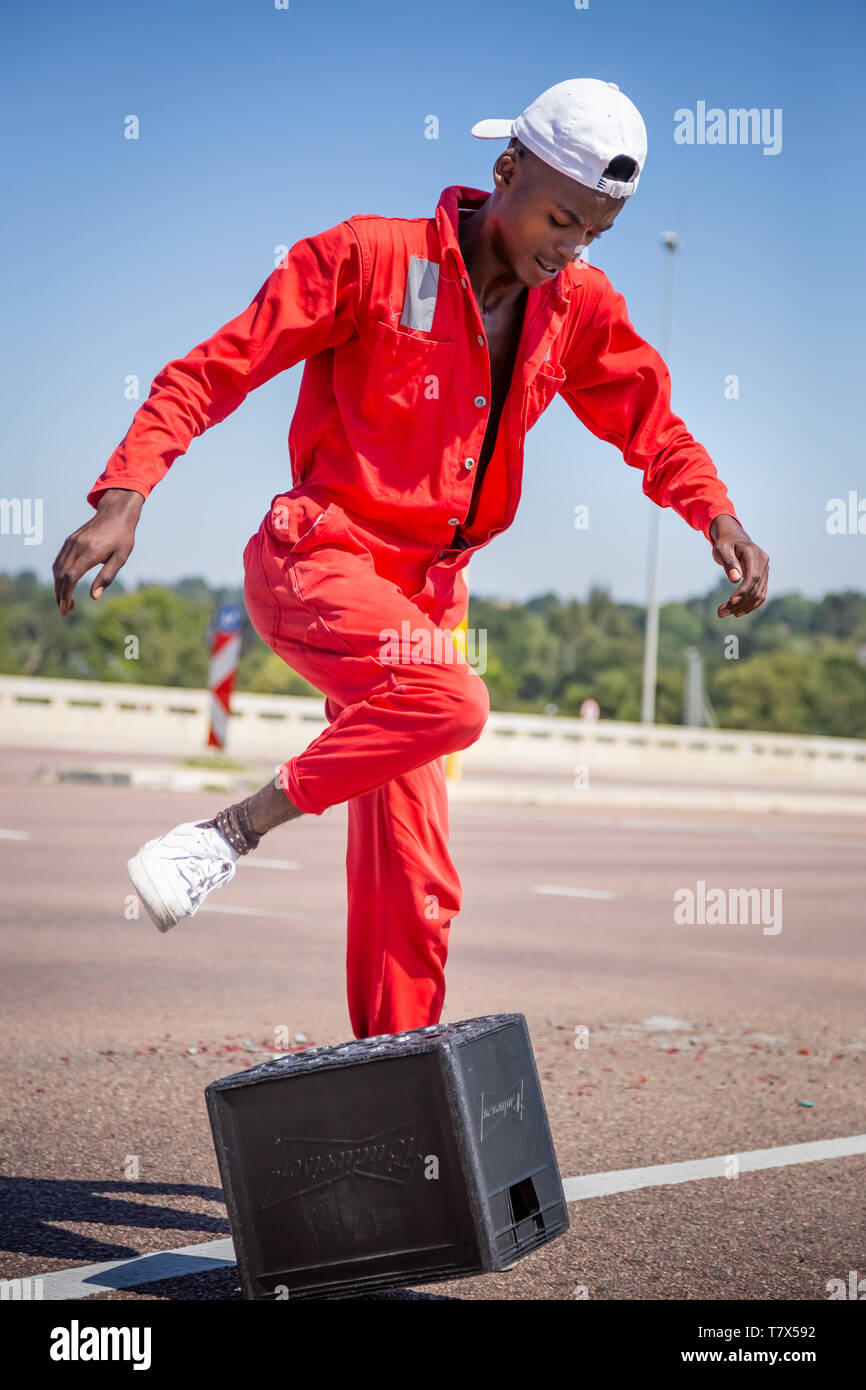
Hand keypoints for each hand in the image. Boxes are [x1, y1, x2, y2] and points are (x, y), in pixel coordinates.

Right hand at [53, 488, 143, 615]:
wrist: (116, 512)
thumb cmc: (122, 537)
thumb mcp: (121, 558)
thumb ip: (107, 577)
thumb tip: (93, 597)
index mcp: (90, 552)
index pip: (71, 577)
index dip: (66, 594)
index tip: (66, 608)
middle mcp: (77, 547)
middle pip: (61, 575)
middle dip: (60, 595)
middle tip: (65, 611)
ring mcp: (71, 542)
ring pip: (57, 568)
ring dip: (58, 586)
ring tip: (65, 601)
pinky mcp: (70, 540)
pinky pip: (59, 560)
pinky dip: (59, 575)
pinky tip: (64, 584)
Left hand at [709, 514, 768, 618]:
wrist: (734, 538)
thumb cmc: (725, 543)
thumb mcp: (723, 550)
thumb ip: (729, 563)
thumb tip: (735, 580)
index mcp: (755, 554)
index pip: (753, 577)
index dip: (743, 591)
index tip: (731, 602)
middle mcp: (764, 563)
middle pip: (755, 588)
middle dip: (739, 603)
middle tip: (719, 613)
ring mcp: (765, 571)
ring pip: (758, 594)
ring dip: (743, 607)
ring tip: (723, 613)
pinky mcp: (763, 577)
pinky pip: (760, 594)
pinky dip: (750, 605)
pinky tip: (737, 612)